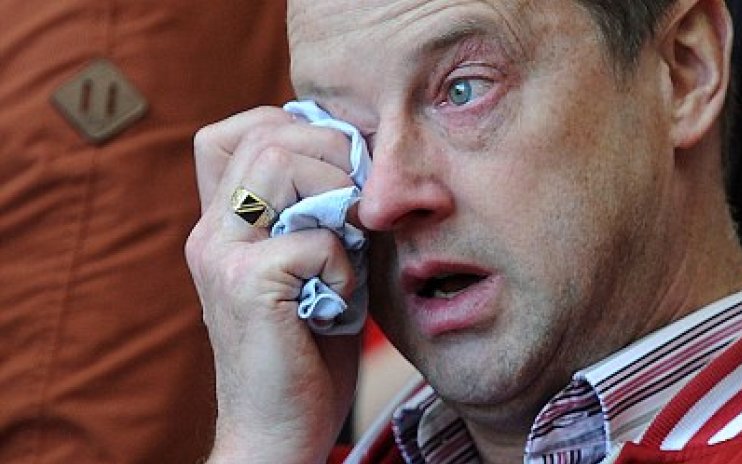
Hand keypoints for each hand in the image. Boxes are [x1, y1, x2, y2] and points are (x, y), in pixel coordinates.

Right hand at [186, 107, 360, 462]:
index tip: (342, 166)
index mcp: (224, 222)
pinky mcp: (246, 286)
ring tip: (348, 247)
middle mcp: (212, 230)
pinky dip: (343, 261)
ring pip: (280, 162)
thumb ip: (317, 215)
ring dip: (337, 196)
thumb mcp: (311, 267)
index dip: (296, 128)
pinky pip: (312, 236)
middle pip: (267, 135)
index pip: (238, 130)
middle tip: (359, 207)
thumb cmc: (305, 350)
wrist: (276, 431)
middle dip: (333, 154)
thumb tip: (359, 159)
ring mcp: (222, 255)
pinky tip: (339, 297)